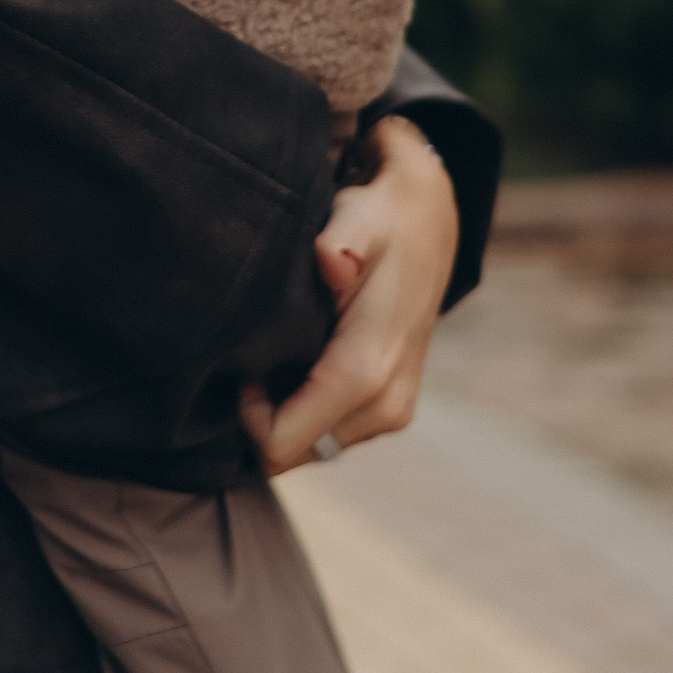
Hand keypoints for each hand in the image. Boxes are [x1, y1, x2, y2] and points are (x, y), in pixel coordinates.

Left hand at [241, 115, 456, 476]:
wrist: (428, 224)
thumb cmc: (380, 220)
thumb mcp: (357, 217)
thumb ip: (341, 241)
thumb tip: (332, 264)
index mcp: (367, 372)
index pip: (282, 444)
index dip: (246, 415)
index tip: (243, 367)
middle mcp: (386, 406)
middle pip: (291, 456)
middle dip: (262, 417)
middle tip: (259, 356)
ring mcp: (393, 413)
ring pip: (309, 449)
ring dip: (283, 413)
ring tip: (281, 353)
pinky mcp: (392, 410)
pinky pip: (328, 435)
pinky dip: (304, 409)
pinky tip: (301, 360)